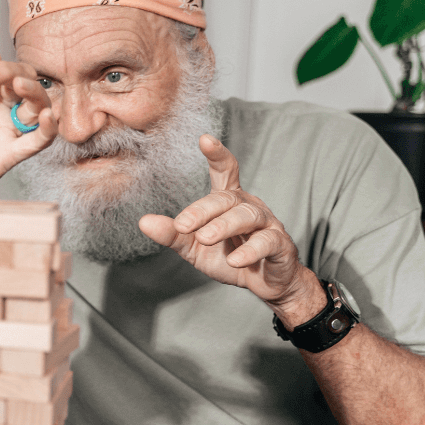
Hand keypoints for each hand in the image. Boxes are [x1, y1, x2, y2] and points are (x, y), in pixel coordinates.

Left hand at [138, 135, 325, 326]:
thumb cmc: (229, 258)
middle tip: (183, 225)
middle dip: (203, 210)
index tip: (204, 139)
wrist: (263, 284)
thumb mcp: (194, 248)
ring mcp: (267, 224)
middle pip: (227, 198)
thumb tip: (143, 222)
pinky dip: (250, 250)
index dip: (217, 155)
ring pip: (247, 216)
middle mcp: (249, 206)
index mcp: (229, 201)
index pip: (225, 171)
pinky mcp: (280, 245)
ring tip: (204, 238)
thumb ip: (172, 234)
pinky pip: (267, 242)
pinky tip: (234, 260)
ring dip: (224, 226)